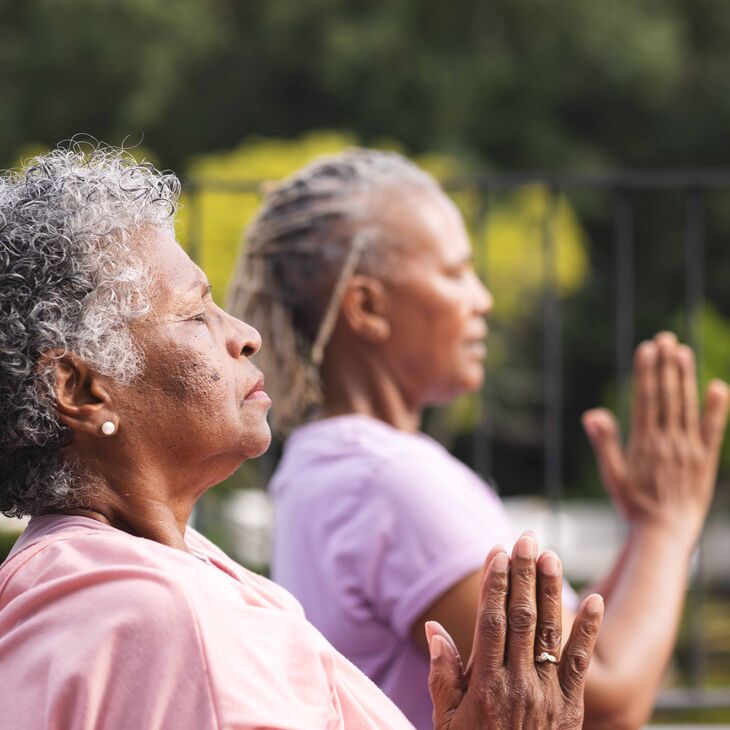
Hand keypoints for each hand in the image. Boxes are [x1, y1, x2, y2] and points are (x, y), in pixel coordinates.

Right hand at [427, 533, 603, 729]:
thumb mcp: (446, 720)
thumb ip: (442, 674)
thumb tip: (435, 629)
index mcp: (485, 685)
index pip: (492, 622)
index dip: (494, 584)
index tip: (496, 552)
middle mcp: (518, 683)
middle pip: (522, 618)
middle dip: (523, 574)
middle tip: (525, 538)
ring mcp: (547, 694)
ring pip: (551, 632)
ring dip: (551, 590)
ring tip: (550, 554)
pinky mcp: (570, 705)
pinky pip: (580, 662)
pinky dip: (588, 630)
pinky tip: (594, 601)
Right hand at [582, 332, 729, 543]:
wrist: (665, 533)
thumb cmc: (634, 506)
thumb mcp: (612, 475)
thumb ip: (605, 442)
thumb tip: (593, 413)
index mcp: (644, 443)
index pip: (646, 399)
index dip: (647, 372)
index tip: (647, 348)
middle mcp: (668, 442)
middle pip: (667, 396)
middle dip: (666, 366)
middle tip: (666, 339)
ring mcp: (689, 450)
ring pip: (687, 406)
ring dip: (686, 378)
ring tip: (683, 352)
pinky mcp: (706, 460)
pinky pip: (712, 430)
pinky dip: (716, 409)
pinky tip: (718, 387)